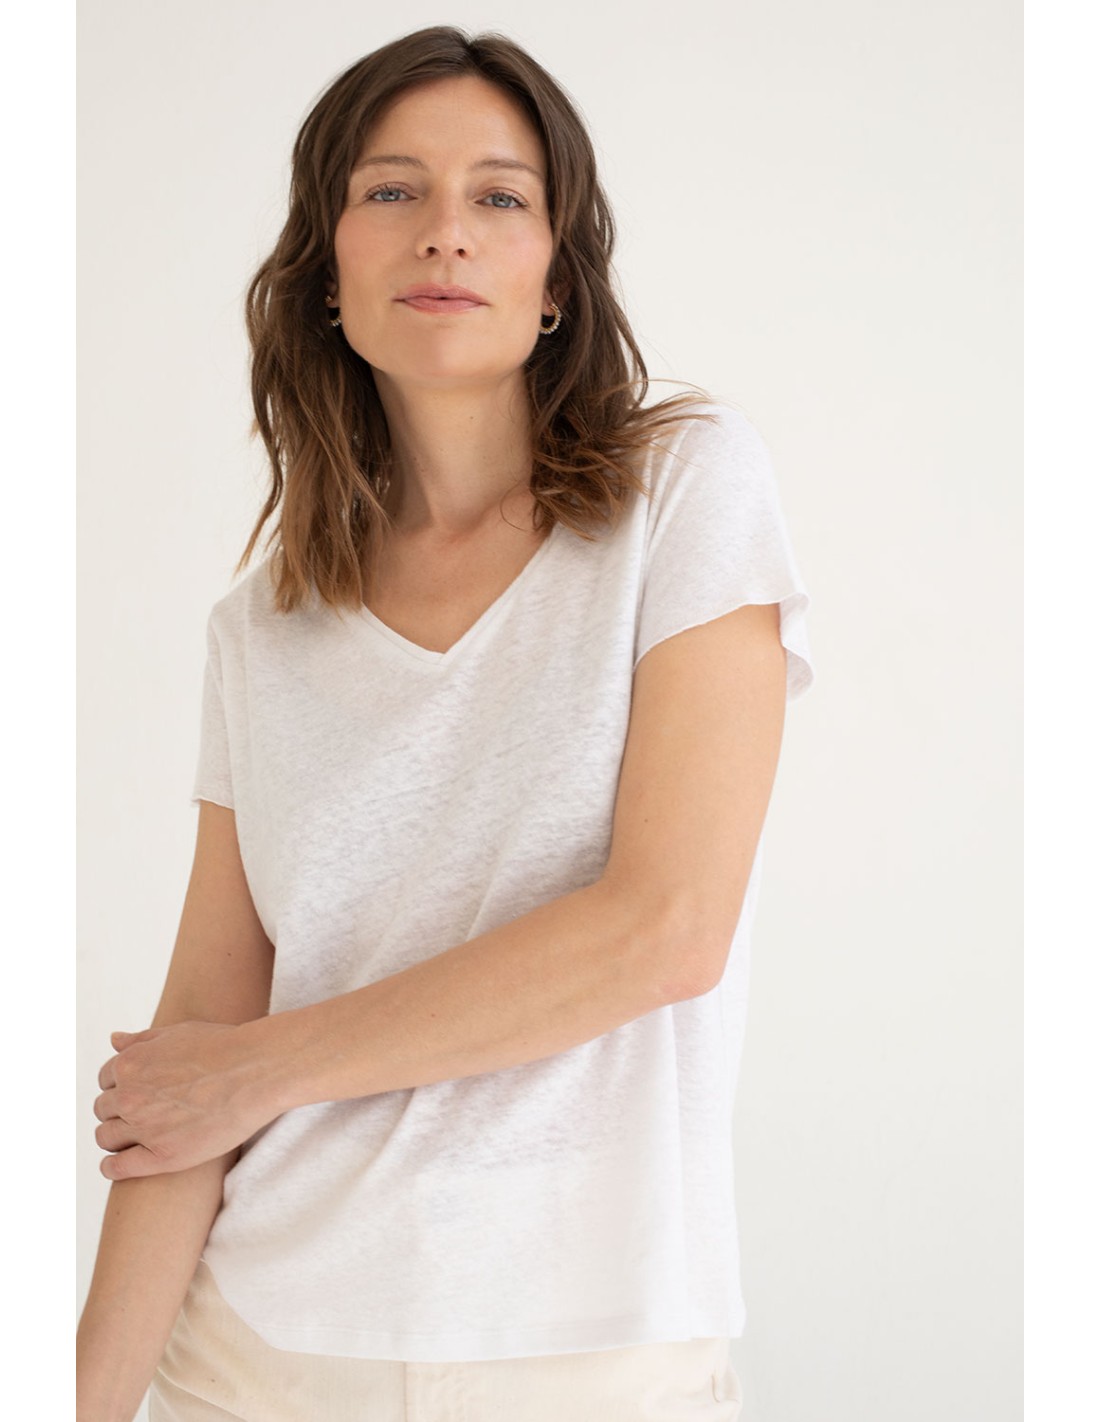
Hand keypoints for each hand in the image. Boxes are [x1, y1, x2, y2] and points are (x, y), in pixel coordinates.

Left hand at [94, 1021, 274, 1179]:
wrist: (256, 1071)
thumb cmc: (224, 1047)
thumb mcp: (178, 1033)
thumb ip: (142, 1040)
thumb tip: (114, 1040)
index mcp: (130, 1064)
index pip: (106, 1081)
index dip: (120, 1086)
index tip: (135, 1093)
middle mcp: (130, 1096)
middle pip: (103, 1110)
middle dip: (118, 1111)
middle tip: (140, 1115)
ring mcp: (144, 1128)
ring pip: (106, 1138)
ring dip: (115, 1137)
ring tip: (134, 1138)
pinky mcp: (162, 1156)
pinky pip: (117, 1167)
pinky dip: (112, 1167)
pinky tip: (119, 1164)